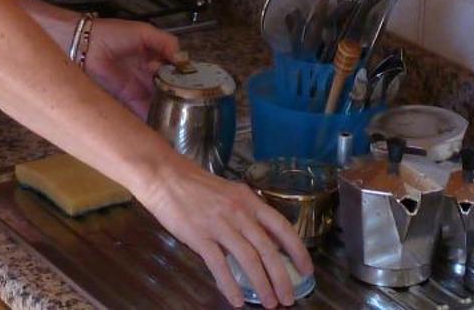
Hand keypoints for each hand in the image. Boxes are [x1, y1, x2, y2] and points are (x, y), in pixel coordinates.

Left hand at [80, 18, 178, 114]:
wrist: (86, 47)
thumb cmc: (111, 34)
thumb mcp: (143, 32)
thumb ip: (165, 42)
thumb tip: (182, 57)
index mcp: (153, 55)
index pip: (173, 68)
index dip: (182, 76)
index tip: (191, 83)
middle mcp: (147, 73)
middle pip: (167, 87)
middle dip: (176, 95)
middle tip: (187, 102)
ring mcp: (138, 87)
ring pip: (157, 100)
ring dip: (167, 107)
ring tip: (179, 115)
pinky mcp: (127, 99)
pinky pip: (142, 109)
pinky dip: (152, 116)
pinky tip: (162, 121)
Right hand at [138, 156, 312, 307]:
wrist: (166, 177)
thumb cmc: (197, 186)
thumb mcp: (231, 193)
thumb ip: (248, 214)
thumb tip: (265, 240)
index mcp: (249, 200)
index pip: (282, 227)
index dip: (298, 250)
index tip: (307, 270)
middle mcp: (239, 212)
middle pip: (268, 249)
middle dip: (282, 277)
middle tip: (289, 298)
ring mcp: (220, 224)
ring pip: (249, 259)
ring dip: (262, 285)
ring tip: (270, 303)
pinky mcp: (200, 236)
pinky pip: (220, 266)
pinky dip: (231, 286)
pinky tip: (237, 301)